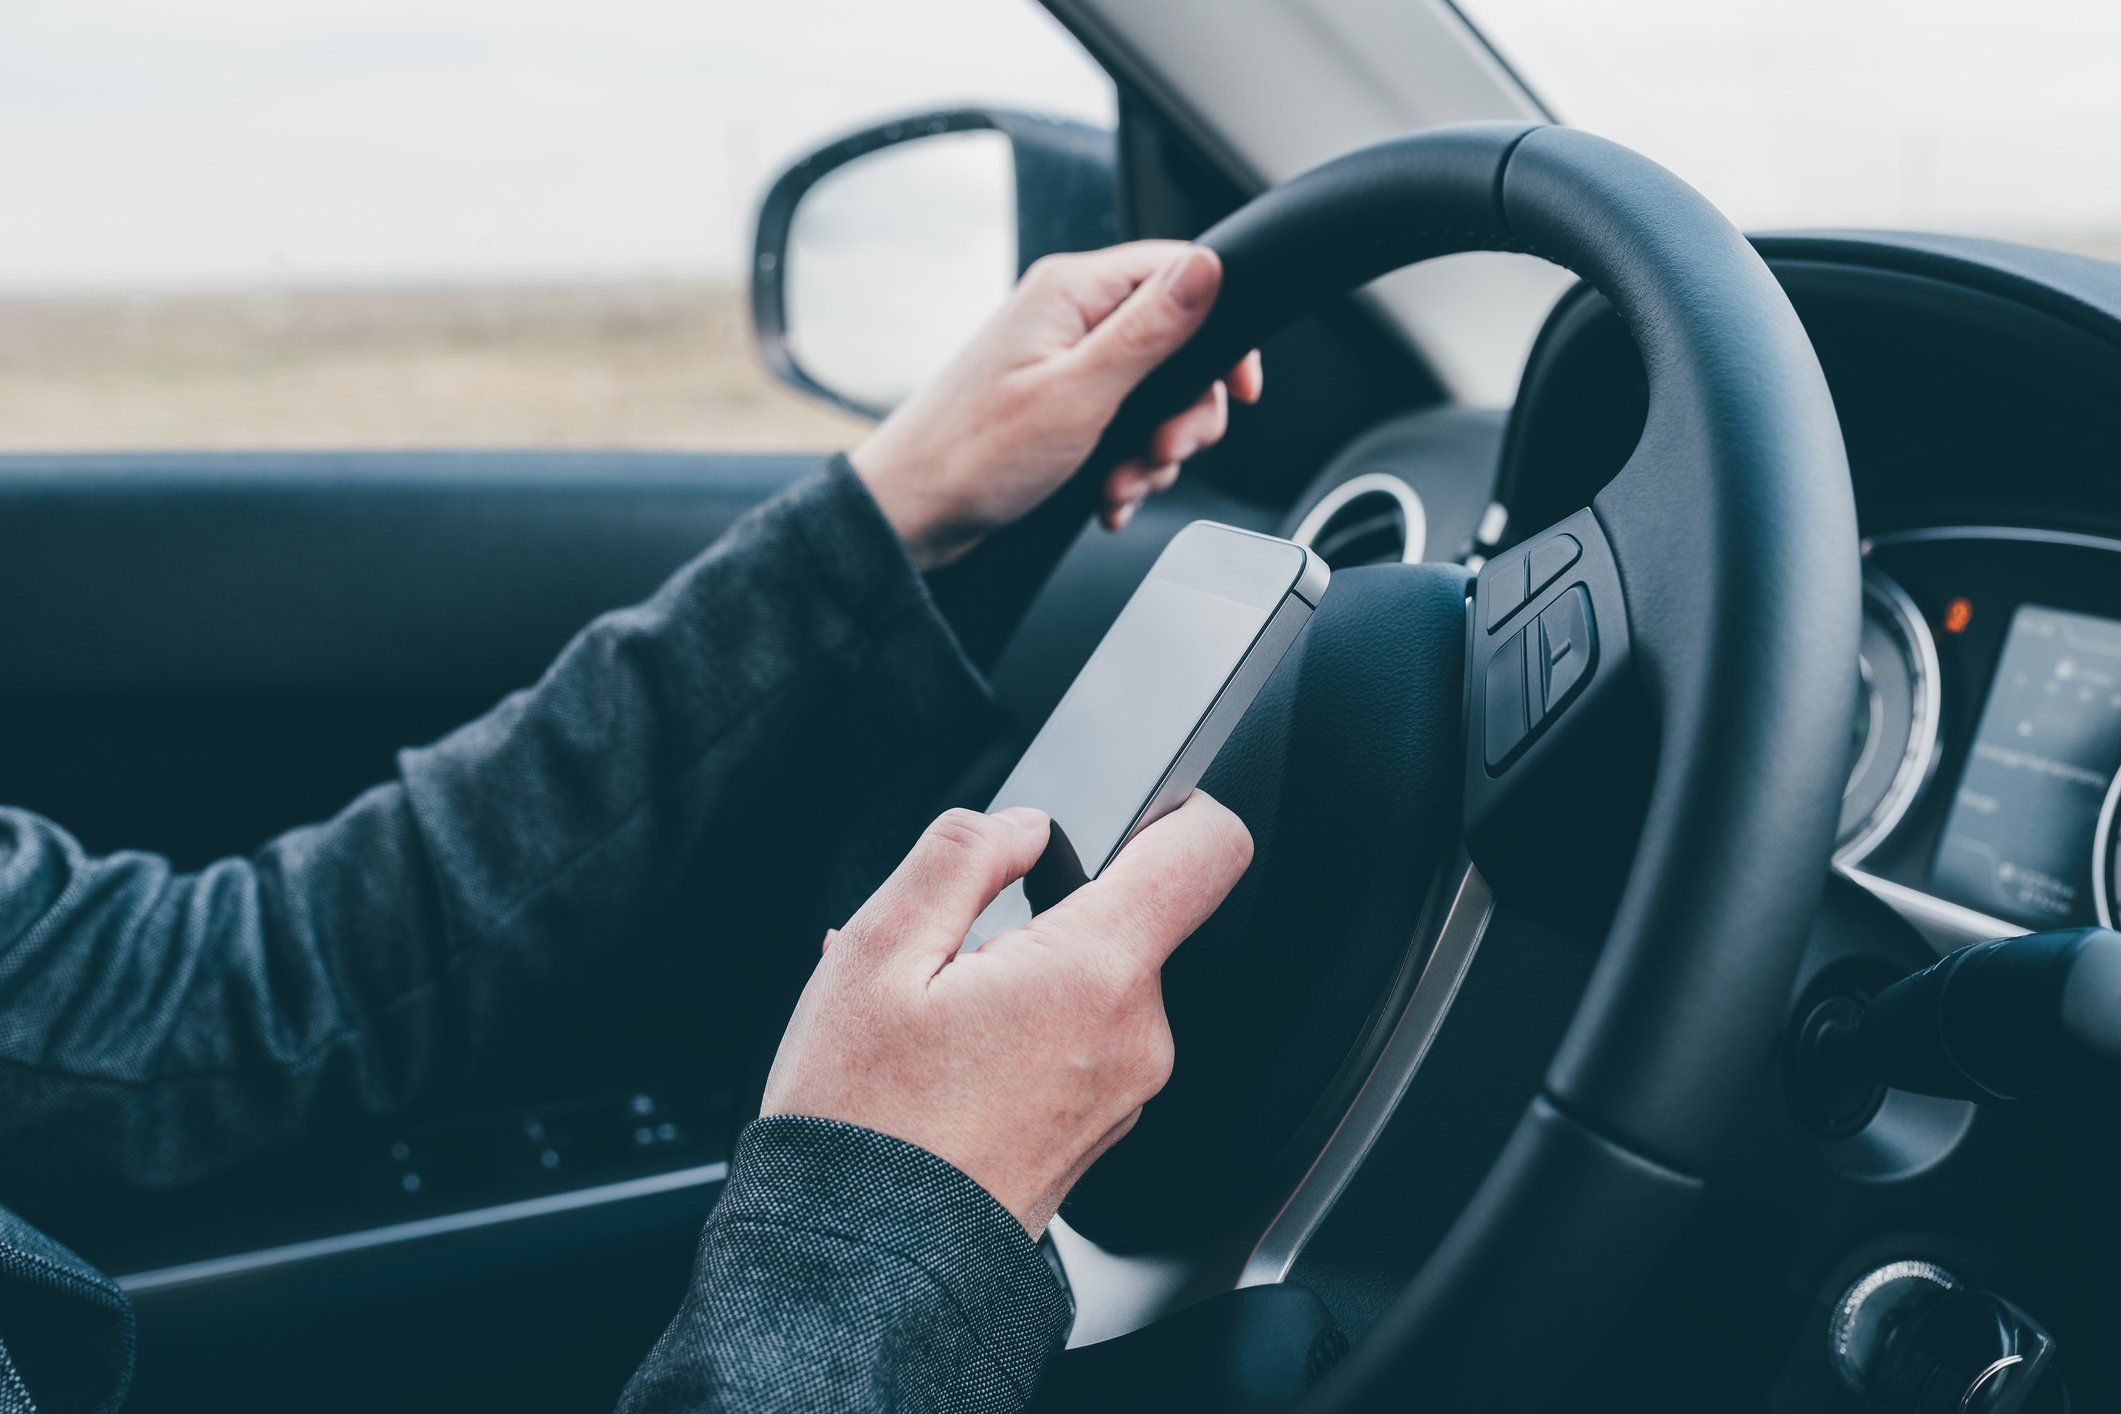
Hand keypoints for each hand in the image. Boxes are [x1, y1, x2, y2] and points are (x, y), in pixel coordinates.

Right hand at [759, 794, 1252, 1235]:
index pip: (1205, 851)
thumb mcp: (875, 953)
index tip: (1133, 812)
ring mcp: (1124, 1090)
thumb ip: (961, 856)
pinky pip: (1076, 1040)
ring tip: (930, 1022)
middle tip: (948, 963)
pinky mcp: (1100, 1128)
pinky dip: (1019, 1030)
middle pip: (1125, 920)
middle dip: (1041, 917)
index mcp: (1093, 975)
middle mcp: (1135, 1036)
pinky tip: (944, 1060)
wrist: (863, 1267)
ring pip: (1091, 982)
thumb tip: (1022, 827)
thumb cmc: (862, 1124)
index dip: (1177, 809)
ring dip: (1020, 977)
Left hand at [848, 241, 1264, 569]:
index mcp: (1073, 291)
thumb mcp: (1080, 392)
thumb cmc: (974, 454)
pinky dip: (1125, 466)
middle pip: (1176, 343)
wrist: (911, 514)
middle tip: (1164, 451)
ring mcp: (1060, 360)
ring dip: (1153, 450)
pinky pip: (1120, 425)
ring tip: (1123, 482)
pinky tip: (1107, 495)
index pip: (1180, 272)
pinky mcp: (1055, 403)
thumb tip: (1209, 266)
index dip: (1222, 331)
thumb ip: (1150, 330)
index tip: (1238, 388)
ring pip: (1153, 394)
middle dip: (1185, 411)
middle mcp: (1067, 315)